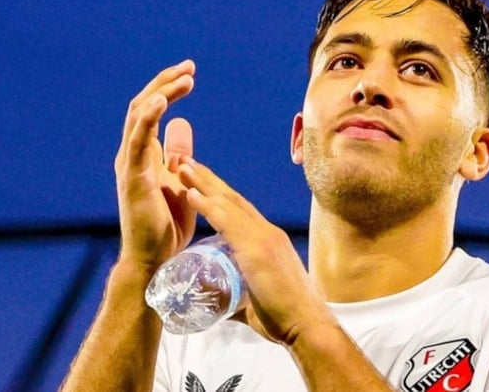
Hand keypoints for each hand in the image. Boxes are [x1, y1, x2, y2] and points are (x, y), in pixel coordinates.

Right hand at [114, 60, 197, 270]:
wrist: (155, 258)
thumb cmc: (166, 224)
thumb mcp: (179, 179)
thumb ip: (177, 152)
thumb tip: (182, 123)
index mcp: (142, 153)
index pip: (150, 110)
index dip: (167, 88)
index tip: (190, 72)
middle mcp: (131, 154)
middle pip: (142, 105)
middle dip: (165, 82)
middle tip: (189, 66)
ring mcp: (129, 165)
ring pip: (137, 117)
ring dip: (160, 93)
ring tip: (184, 77)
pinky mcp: (132, 178)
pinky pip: (136, 141)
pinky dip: (147, 117)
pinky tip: (161, 100)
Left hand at [178, 157, 335, 344]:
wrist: (306, 325)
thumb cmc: (285, 319)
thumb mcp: (255, 303)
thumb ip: (236, 299)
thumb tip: (218, 306)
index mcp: (270, 241)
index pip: (241, 210)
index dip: (220, 194)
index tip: (202, 181)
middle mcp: (268, 232)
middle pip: (233, 199)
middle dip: (209, 180)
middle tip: (186, 162)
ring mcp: (264, 238)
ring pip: (228, 204)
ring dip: (203, 184)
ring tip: (182, 167)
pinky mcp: (257, 249)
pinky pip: (227, 221)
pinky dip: (208, 206)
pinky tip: (191, 193)